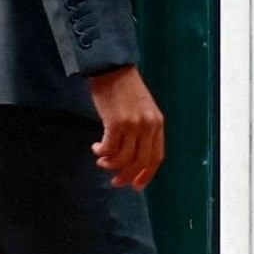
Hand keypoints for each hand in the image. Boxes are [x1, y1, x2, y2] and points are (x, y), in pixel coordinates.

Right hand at [88, 66, 164, 190]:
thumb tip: (131, 155)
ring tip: (101, 161)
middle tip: (114, 181)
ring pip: (124, 158)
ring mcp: (134, 125)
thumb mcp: (141, 110)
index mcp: (157, 124)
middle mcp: (149, 126)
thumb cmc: (122, 89)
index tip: (136, 185)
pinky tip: (96, 148)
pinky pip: (110, 148)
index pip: (156, 157)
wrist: (111, 68)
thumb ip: (141, 130)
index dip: (147, 174)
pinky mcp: (117, 123)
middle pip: (141, 161)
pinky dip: (102, 153)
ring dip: (111, 164)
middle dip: (127, 175)